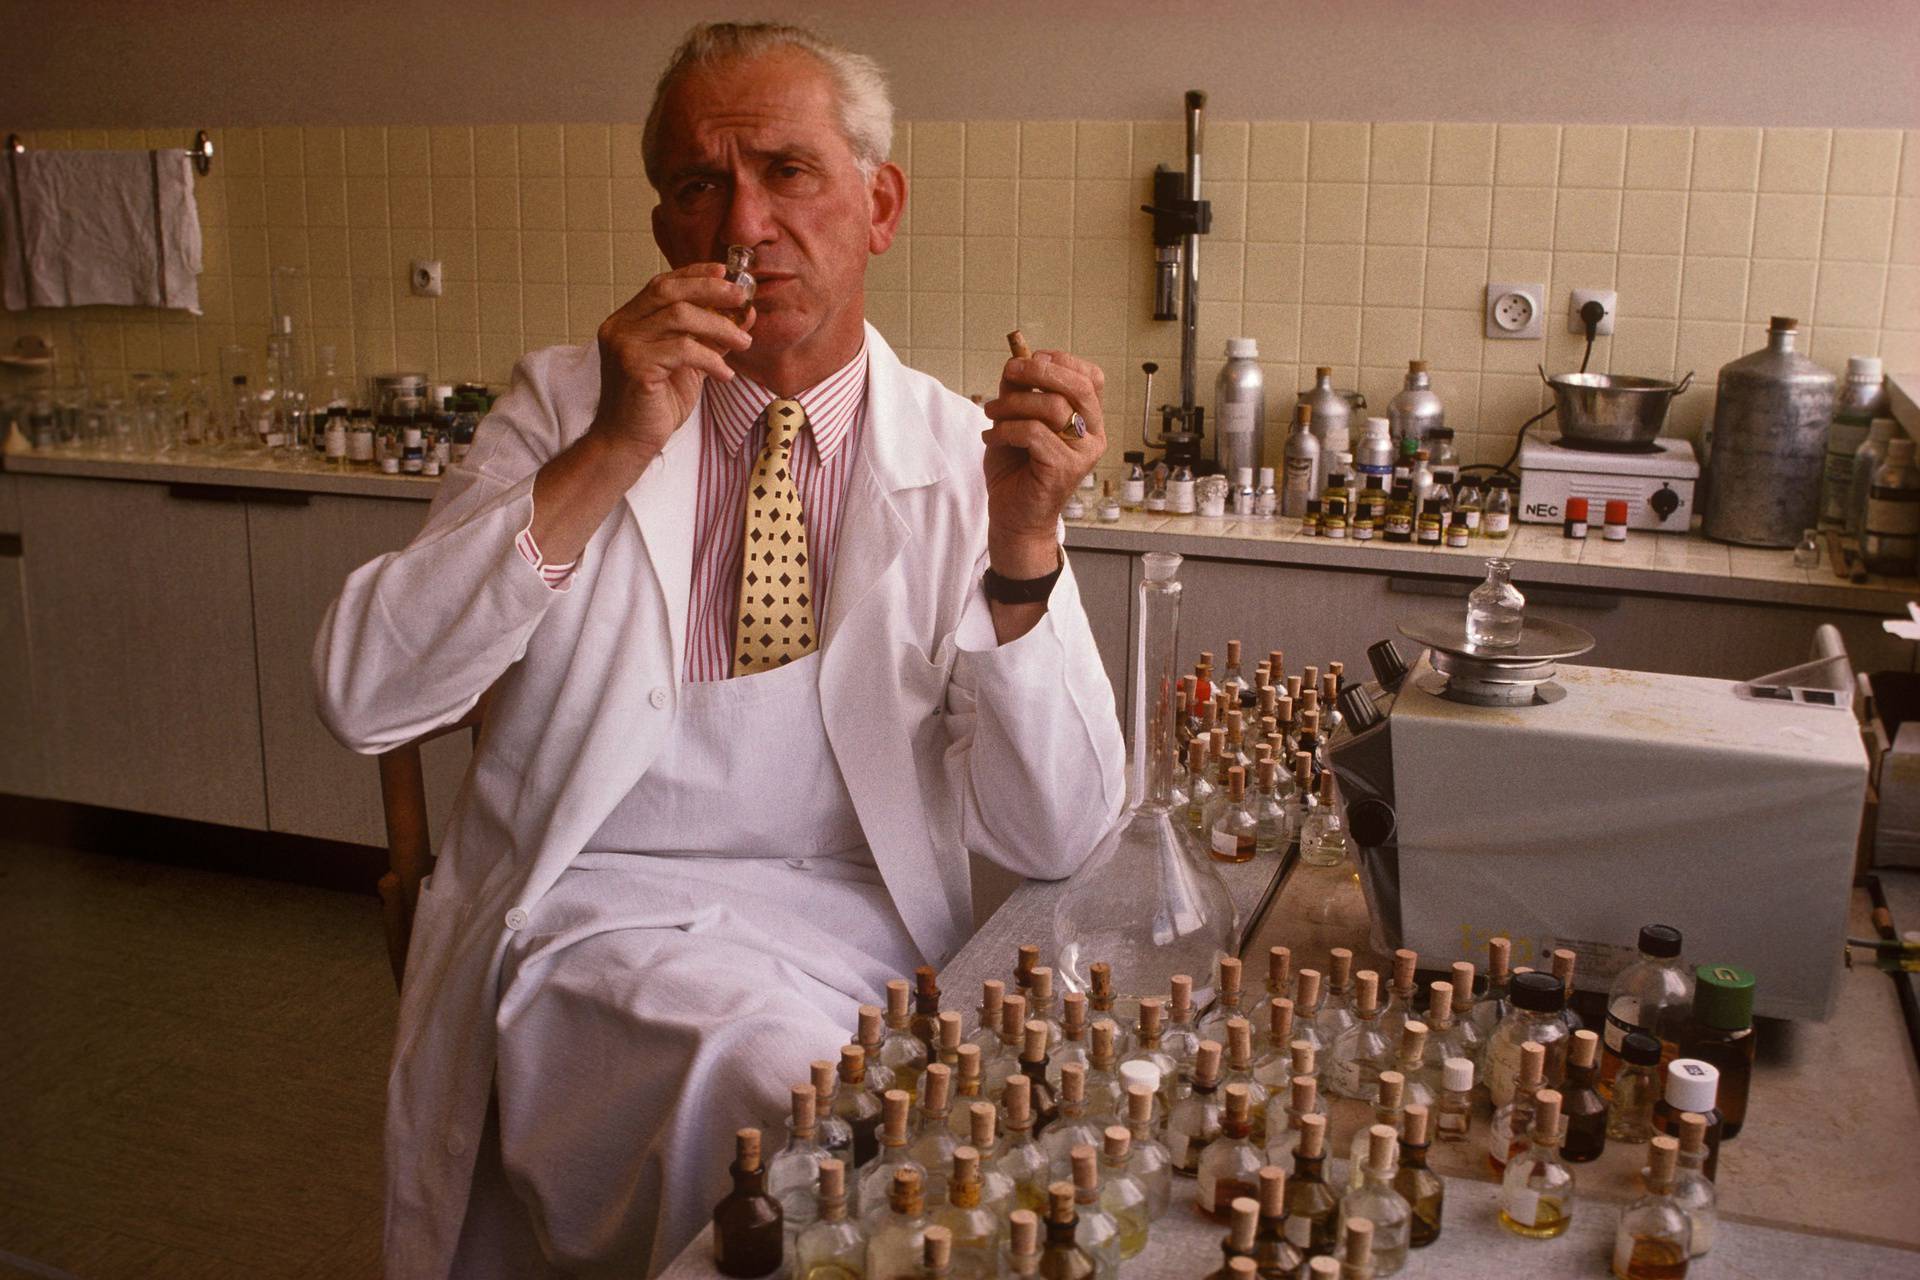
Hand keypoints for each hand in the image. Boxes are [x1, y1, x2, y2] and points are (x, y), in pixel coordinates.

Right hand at [588, 262, 754, 464]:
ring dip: (718, 326)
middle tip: (741, 298)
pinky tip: (725, 374)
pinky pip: (682, 350)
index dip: (695, 274)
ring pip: (678, 316)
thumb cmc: (655, 405)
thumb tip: (743, 314)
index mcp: (627, 321)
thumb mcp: (688, 365)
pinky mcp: (635, 367)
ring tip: (744, 342)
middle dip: (710, 289)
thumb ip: (709, 338)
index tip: (725, 273)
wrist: (627, 443)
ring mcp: (624, 345)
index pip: (662, 284)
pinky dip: (710, 358)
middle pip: (668, 291)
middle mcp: (620, 327)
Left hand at [980, 349, 1107, 576]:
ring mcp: (1083, 454)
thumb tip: (1016, 358)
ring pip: (1052, 407)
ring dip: (1013, 404)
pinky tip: (991, 438)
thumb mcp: (1016, 419)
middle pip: (1078, 386)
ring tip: (991, 415)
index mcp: (1088, 419)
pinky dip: (1005, 430)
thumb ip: (1020, 390)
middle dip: (1039, 371)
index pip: (1091, 378)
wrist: (1014, 516)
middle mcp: (1094, 435)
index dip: (1062, 361)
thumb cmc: (1017, 469)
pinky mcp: (1065, 469)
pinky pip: (1034, 433)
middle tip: (1009, 372)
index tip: (1030, 358)